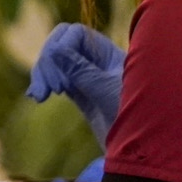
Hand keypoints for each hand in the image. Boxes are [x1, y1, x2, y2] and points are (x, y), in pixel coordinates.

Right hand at [26, 23, 124, 144]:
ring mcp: (88, 76)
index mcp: (110, 52)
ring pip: (55, 62)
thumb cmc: (136, 117)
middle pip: (61, 44)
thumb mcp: (105, 90)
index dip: (61, 47)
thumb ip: (80, 70)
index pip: (75, 33)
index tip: (61, 79)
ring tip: (38, 96)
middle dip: (47, 63)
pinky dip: (44, 85)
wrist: (143, 148)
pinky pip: (57, 79)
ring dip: (41, 75)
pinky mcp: (81, 93)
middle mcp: (98, 60)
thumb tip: (53, 49)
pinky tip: (37, 96)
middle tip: (45, 91)